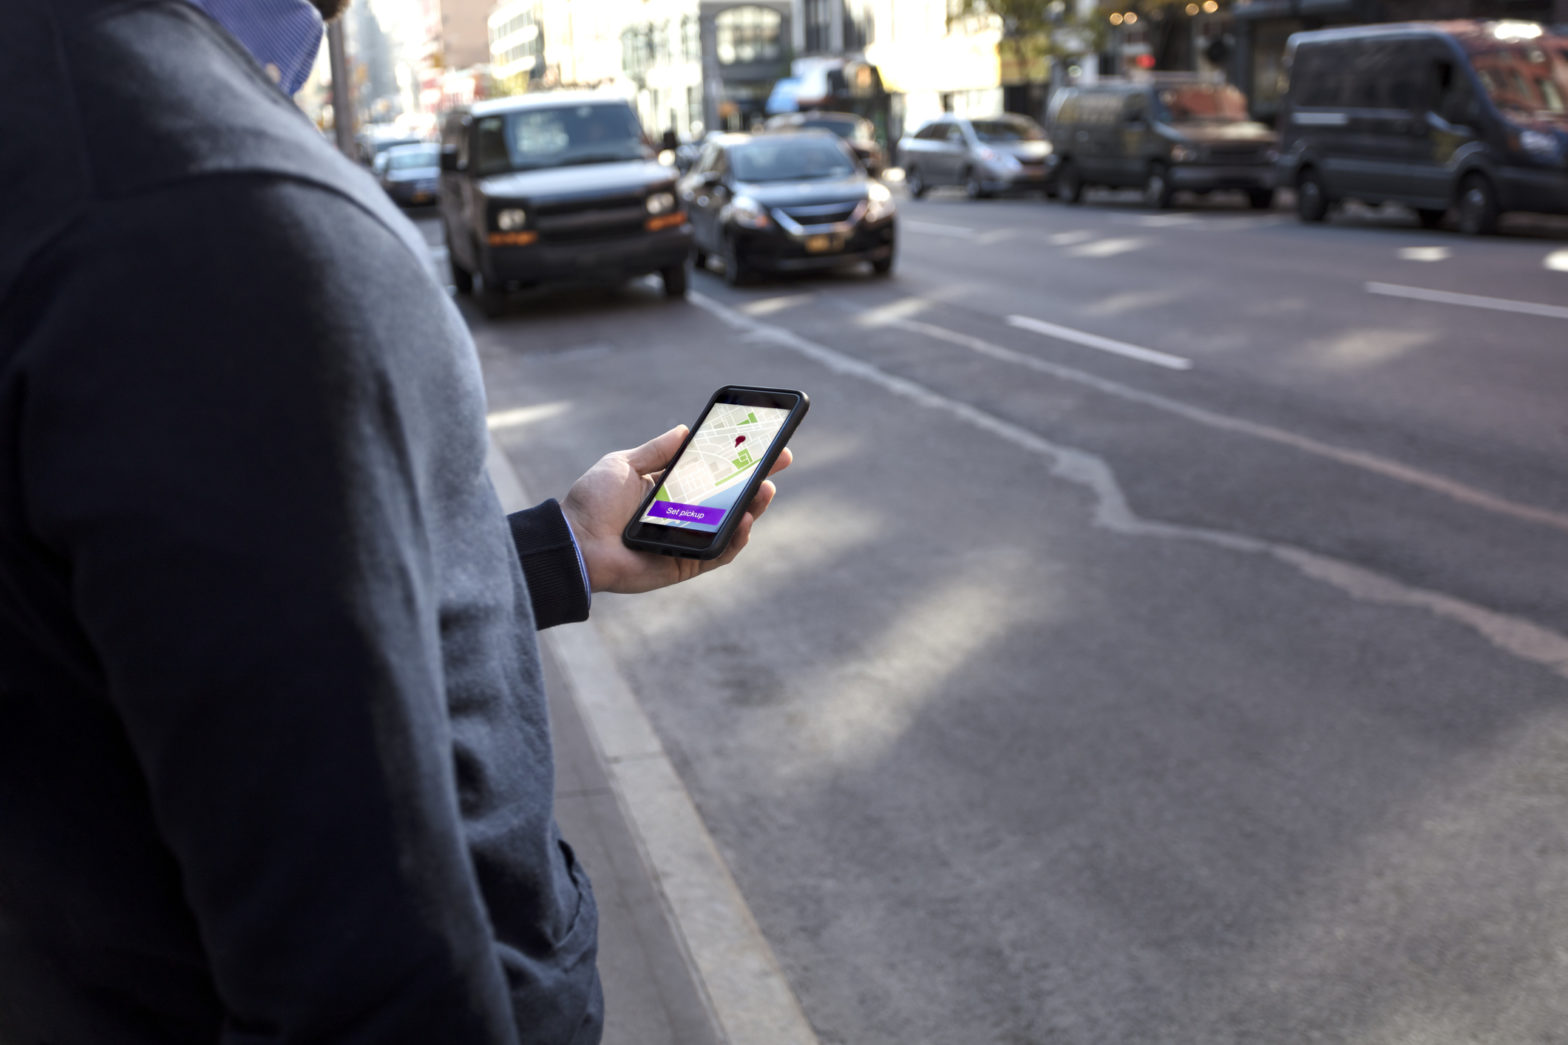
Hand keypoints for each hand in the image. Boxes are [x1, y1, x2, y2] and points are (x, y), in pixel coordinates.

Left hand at [561, 425, 792, 594]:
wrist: (574, 541)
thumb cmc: (592, 503)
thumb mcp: (624, 464)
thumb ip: (656, 450)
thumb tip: (685, 429)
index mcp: (669, 489)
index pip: (713, 472)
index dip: (738, 459)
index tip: (762, 442)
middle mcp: (683, 514)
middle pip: (730, 497)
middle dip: (757, 479)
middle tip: (780, 460)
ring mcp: (687, 539)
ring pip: (731, 525)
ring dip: (753, 508)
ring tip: (765, 490)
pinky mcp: (685, 564)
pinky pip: (718, 553)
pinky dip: (735, 539)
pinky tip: (745, 521)